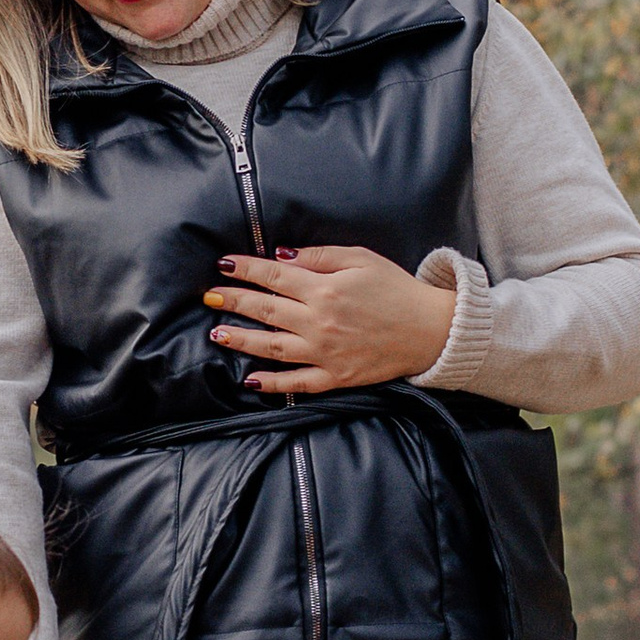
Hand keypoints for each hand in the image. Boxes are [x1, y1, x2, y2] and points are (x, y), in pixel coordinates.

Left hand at [205, 243, 454, 393]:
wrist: (430, 329)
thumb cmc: (396, 289)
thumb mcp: (360, 259)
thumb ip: (318, 255)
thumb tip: (281, 256)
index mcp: (324, 289)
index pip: (273, 277)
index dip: (245, 270)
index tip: (224, 265)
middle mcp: (319, 322)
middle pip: (265, 310)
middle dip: (233, 301)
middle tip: (209, 296)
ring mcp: (325, 353)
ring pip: (272, 347)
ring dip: (241, 340)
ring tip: (217, 333)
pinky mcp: (336, 377)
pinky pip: (297, 383)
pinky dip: (272, 384)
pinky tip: (251, 381)